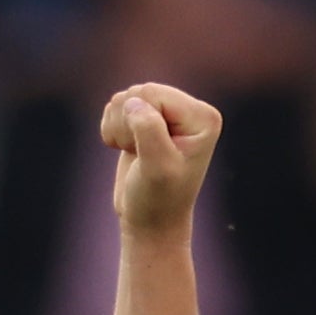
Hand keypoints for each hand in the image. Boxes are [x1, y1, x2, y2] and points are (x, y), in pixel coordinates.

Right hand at [103, 80, 225, 241]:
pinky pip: (117, 106)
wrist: (150, 222)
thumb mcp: (157, 168)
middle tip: (139, 154)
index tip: (147, 152)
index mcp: (203, 117)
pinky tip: (126, 149)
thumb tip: (133, 102)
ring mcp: (168, 113)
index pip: (153, 93)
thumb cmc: (158, 200)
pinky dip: (112, 128)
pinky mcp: (147, 120)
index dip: (138, 121)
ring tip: (134, 153)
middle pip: (139, 92)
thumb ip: (149, 131)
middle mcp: (190, 110)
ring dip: (118, 127)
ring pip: (125, 98)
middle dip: (127, 123)